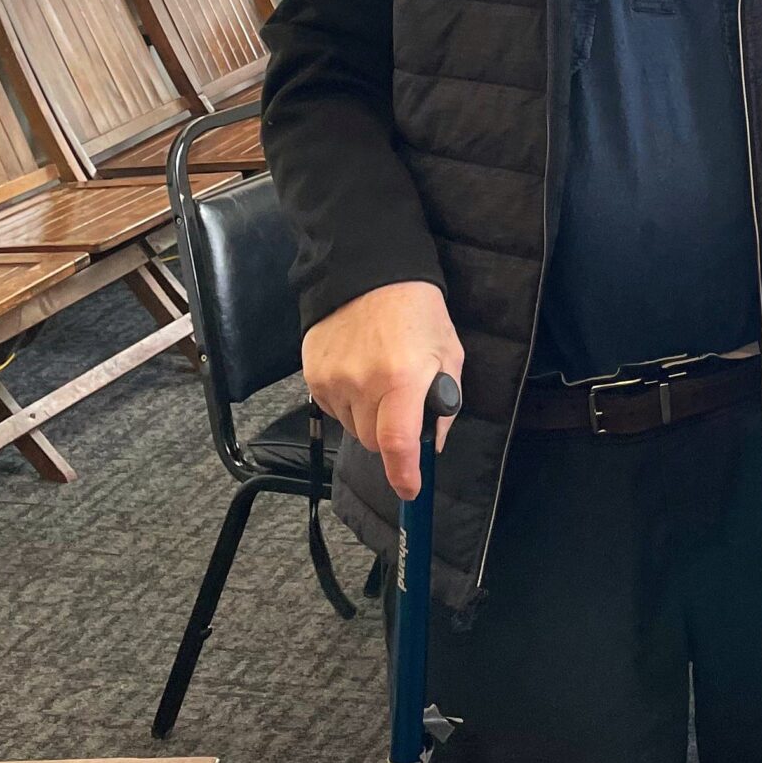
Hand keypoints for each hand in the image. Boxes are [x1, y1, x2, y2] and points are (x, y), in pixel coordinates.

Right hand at [302, 281, 463, 501]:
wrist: (368, 272)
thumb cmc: (419, 312)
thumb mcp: (448, 352)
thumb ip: (445, 401)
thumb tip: (431, 444)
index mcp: (402, 377)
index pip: (397, 443)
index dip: (403, 474)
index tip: (410, 489)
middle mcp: (362, 382)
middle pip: (374, 442)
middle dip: (391, 437)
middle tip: (402, 408)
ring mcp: (332, 379)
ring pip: (353, 428)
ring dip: (369, 419)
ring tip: (381, 382)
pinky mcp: (313, 374)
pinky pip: (333, 410)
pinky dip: (349, 404)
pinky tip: (360, 374)